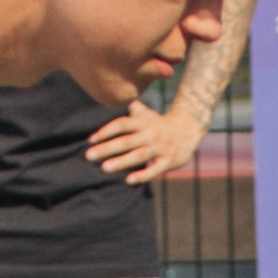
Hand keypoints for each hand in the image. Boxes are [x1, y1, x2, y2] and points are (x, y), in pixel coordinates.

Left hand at [88, 99, 212, 183]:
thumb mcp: (146, 113)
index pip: (122, 124)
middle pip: (126, 141)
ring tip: (104, 168)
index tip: (90, 139)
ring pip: (139, 155)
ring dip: (121, 162)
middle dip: (107, 148)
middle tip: (88, 155)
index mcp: (143, 122)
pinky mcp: (169, 161)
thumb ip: (128, 108)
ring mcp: (160, 148)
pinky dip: (143, 175)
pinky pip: (155, 169)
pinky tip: (129, 180)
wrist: (189, 128)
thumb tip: (110, 97)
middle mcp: (150, 134)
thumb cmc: (159, 122)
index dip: (106, 131)